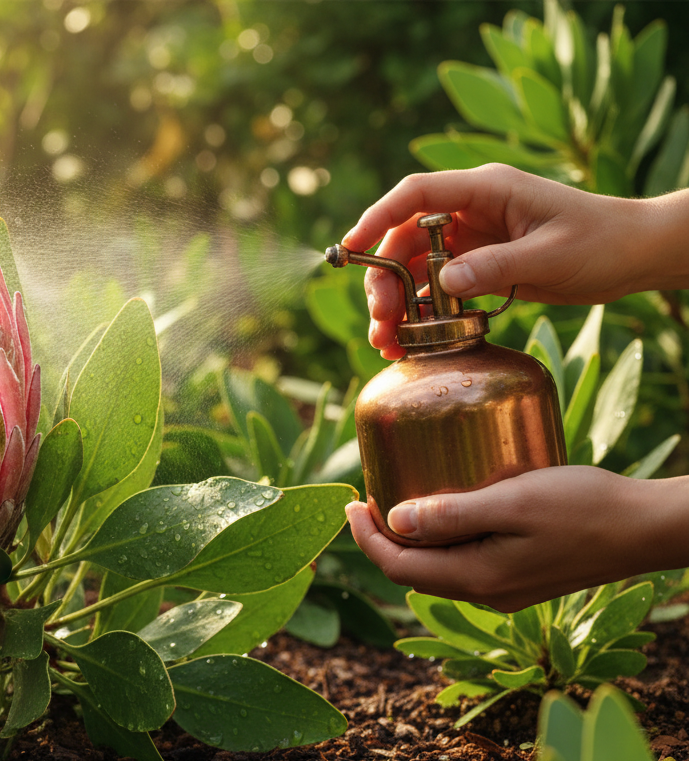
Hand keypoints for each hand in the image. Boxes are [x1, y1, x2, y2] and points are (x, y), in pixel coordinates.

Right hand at [342, 164, 679, 359]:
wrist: (634, 255)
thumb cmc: (601, 241)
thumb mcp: (550, 255)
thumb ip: (494, 267)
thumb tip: (442, 283)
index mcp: (485, 191)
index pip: (416, 194)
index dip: (377, 217)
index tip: (351, 247)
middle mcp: (470, 212)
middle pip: (403, 239)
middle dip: (383, 279)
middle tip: (381, 319)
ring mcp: (471, 241)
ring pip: (412, 268)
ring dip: (395, 303)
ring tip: (387, 342)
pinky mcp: (477, 267)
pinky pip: (434, 289)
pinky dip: (418, 316)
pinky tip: (408, 344)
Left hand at [344, 466, 688, 612]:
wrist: (646, 530)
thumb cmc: (584, 508)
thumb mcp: (513, 501)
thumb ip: (452, 514)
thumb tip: (394, 521)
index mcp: (477, 578)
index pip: (397, 567)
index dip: (365, 538)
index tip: (350, 501)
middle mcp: (486, 594)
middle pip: (412, 573)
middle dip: (381, 540)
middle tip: (367, 498)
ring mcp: (505, 591)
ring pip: (437, 570)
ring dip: (410, 542)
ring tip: (397, 500)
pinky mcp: (521, 579)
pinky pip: (464, 565)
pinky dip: (441, 542)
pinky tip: (446, 512)